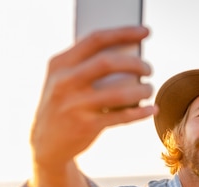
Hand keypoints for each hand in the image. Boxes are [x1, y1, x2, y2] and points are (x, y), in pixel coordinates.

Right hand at [31, 26, 157, 170]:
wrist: (46, 142)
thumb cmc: (64, 104)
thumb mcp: (65, 80)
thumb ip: (87, 66)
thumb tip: (130, 55)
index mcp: (60, 64)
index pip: (95, 40)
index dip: (123, 33)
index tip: (145, 32)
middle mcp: (65, 82)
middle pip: (108, 63)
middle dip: (136, 63)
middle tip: (149, 69)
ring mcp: (75, 105)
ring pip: (119, 92)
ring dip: (142, 90)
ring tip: (149, 89)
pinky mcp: (86, 126)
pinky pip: (122, 117)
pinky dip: (141, 112)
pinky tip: (152, 109)